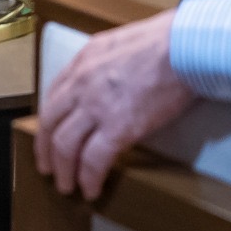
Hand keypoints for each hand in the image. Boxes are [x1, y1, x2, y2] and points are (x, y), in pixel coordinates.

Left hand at [35, 11, 194, 200]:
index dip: (49, 122)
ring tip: (67, 186)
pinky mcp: (118, 128)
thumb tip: (104, 81)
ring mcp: (97, 107)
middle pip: (51, 124)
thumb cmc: (165, 41)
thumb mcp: (118, 42)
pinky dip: (89, 179)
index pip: (53, 97)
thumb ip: (102, 63)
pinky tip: (92, 189)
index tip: (50, 136)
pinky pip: (94, 161)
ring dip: (63, 171)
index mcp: (83, 61)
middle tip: (48, 168)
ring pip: (65, 146)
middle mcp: (82, 84)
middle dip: (46, 151)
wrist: (184, 49)